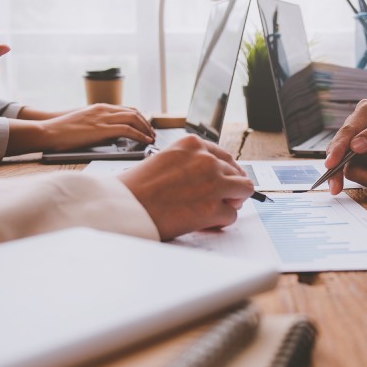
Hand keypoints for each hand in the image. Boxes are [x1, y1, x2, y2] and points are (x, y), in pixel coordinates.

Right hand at [32, 104, 155, 151]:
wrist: (49, 130)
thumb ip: (99, 126)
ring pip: (134, 119)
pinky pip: (128, 130)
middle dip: (146, 124)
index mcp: (100, 107)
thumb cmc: (63, 130)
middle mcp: (104, 109)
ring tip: (151, 139)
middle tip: (152, 134)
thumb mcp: (84, 124)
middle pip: (134, 113)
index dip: (139, 118)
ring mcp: (103, 118)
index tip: (146, 127)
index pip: (127, 109)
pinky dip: (140, 135)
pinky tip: (145, 141)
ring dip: (146, 129)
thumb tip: (112, 136)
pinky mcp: (102, 129)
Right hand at [119, 136, 253, 239]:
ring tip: (214, 210)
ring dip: (231, 202)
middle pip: (237, 173)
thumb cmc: (137, 187)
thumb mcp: (165, 160)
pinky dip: (221, 221)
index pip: (224, 156)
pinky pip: (232, 215)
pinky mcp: (213, 208)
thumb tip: (212, 176)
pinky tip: (205, 222)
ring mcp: (213, 183)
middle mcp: (206, 159)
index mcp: (192, 144)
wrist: (124, 206)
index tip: (224, 180)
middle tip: (221, 199)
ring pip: (243, 191)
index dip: (226, 172)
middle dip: (230, 187)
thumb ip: (190, 163)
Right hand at [324, 99, 366, 193]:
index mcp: (366, 113)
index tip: (332, 163)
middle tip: (336, 187)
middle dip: (340, 171)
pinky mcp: (362, 164)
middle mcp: (358, 129)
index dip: (337, 148)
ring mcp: (358, 149)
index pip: (347, 131)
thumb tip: (354, 144)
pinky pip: (362, 178)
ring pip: (350, 169)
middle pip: (339, 152)